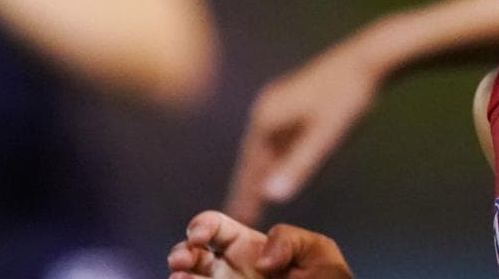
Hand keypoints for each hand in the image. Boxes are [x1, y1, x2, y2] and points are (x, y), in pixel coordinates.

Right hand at [168, 211, 352, 278]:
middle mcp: (231, 271)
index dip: (201, 225)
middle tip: (181, 259)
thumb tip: (261, 260)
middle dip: (180, 253)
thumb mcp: (318, 251)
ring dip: (180, 278)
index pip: (215, 228)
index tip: (199, 234)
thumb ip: (291, 240)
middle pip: (192, 256)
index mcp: (250, 248)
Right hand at [225, 43, 380, 223]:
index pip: (249, 168)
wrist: (370, 57)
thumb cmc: (349, 99)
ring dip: (262, 169)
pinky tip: (283, 163)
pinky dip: (277, 154)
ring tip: (257, 194)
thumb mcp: (326, 137)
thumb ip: (299, 166)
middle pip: (254, 156)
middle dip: (248, 184)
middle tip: (241, 216)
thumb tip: (269, 196)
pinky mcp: (294, 97)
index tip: (234, 219)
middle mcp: (266, 108)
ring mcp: (279, 100)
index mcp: (267, 119)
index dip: (243, 195)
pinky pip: (280, 134)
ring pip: (267, 145)